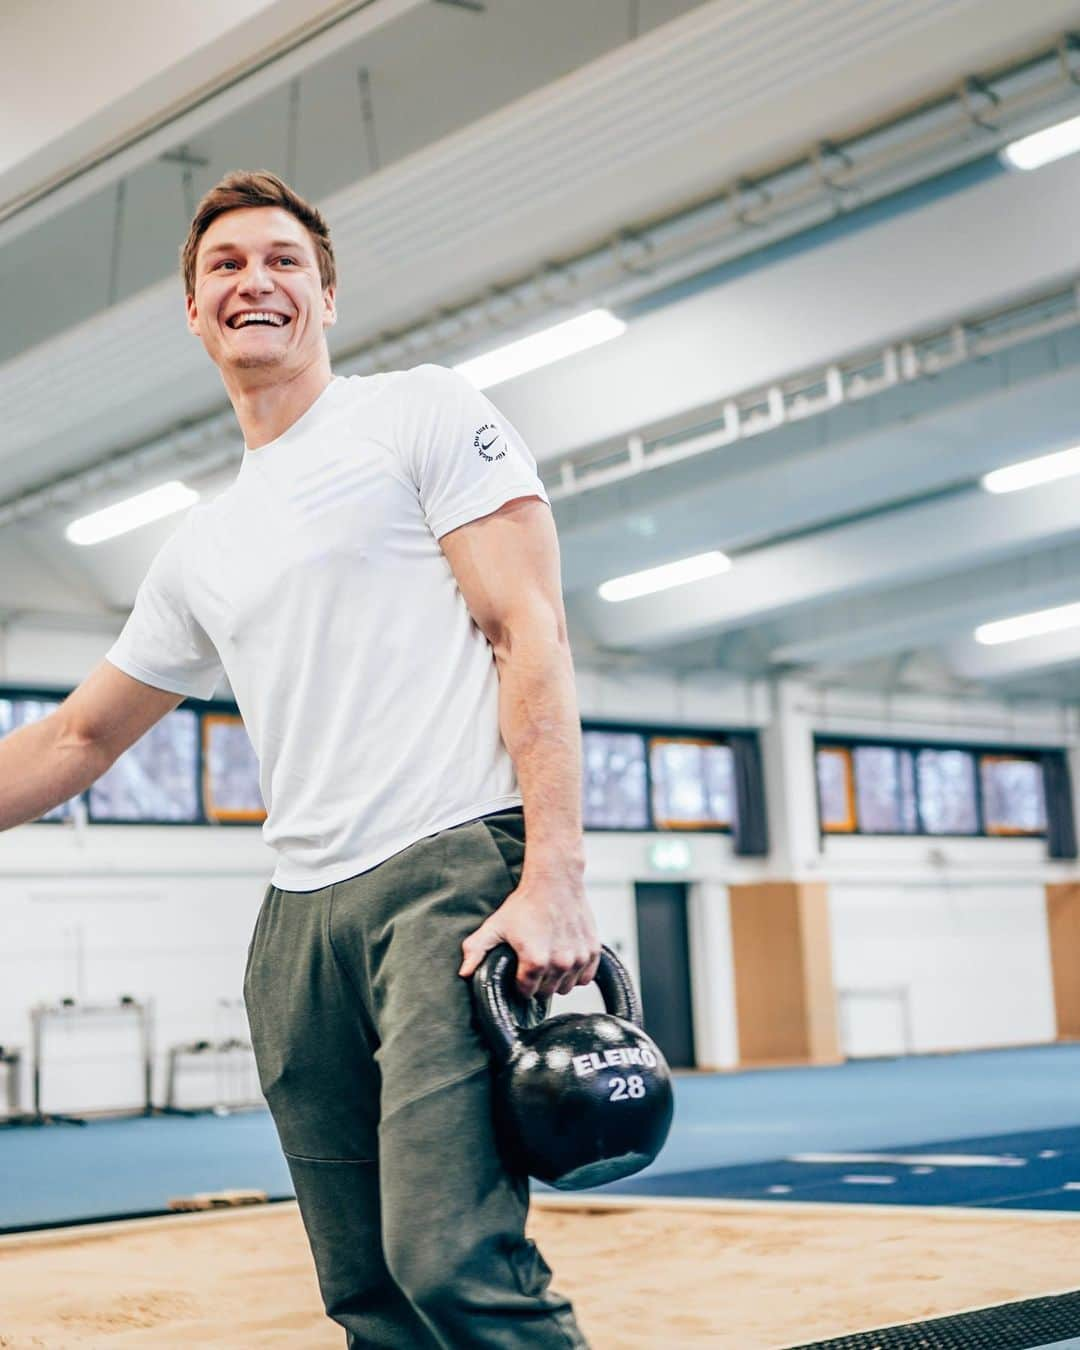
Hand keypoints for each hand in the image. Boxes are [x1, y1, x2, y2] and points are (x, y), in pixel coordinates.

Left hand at [459, 872, 599, 998]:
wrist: (555, 880)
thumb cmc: (525, 903)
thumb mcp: (495, 925)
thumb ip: (476, 950)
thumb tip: (464, 973)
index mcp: (534, 962)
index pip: (527, 992)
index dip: (520, 983)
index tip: (519, 970)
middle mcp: (560, 964)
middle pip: (546, 992)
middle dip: (538, 982)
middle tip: (533, 962)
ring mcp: (578, 958)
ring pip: (566, 987)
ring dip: (558, 978)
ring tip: (549, 959)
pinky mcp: (593, 951)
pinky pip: (586, 978)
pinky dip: (577, 972)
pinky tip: (566, 958)